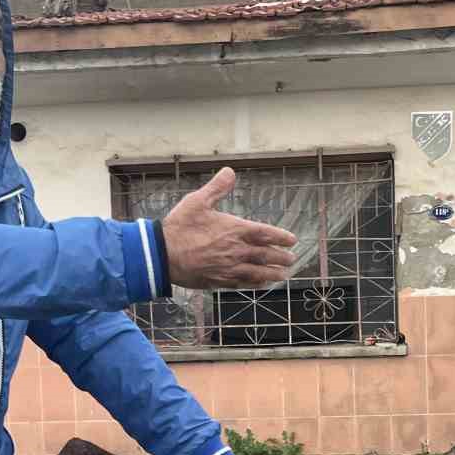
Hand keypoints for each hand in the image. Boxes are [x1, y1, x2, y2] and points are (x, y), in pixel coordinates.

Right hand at [163, 169, 297, 289]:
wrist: (163, 254)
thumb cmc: (180, 226)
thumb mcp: (198, 201)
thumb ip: (217, 187)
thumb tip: (229, 171)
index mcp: (234, 229)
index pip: (266, 233)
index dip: (281, 237)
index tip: (292, 240)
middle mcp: (236, 250)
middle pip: (266, 255)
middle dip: (282, 258)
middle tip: (291, 259)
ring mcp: (229, 267)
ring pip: (258, 272)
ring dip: (273, 273)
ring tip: (283, 275)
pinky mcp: (219, 280)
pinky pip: (243, 283)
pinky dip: (255, 283)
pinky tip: (261, 284)